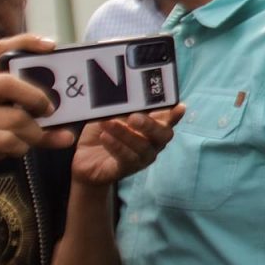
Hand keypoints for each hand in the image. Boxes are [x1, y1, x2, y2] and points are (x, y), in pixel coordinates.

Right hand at [0, 36, 74, 201]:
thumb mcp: (8, 125)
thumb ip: (35, 122)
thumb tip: (68, 133)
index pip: (1, 51)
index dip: (26, 43)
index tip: (51, 45)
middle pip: (7, 82)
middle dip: (36, 96)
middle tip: (50, 111)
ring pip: (15, 118)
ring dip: (35, 133)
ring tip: (37, 140)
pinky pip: (7, 140)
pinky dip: (20, 148)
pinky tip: (17, 150)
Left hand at [70, 104, 184, 186]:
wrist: (84, 159)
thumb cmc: (102, 131)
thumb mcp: (110, 115)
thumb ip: (120, 107)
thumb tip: (122, 95)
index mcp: (152, 126)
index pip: (169, 119)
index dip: (175, 114)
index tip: (179, 106)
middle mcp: (153, 142)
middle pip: (163, 135)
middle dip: (150, 125)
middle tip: (133, 117)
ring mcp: (143, 157)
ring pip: (143, 147)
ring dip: (125, 134)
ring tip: (108, 123)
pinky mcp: (128, 169)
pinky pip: (127, 158)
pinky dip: (116, 146)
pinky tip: (105, 137)